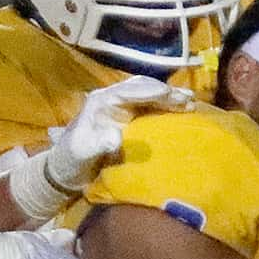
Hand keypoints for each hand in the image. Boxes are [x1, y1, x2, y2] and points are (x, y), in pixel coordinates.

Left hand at [42, 76, 191, 193]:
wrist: (68, 170)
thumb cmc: (72, 159)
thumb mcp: (82, 152)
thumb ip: (98, 143)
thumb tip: (116, 137)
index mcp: (101, 101)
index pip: (128, 91)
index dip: (149, 91)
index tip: (168, 93)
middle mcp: (113, 99)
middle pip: (142, 88)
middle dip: (164, 92)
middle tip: (186, 98)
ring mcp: (122, 109)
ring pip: (149, 95)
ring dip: (169, 97)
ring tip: (190, 101)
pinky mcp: (129, 119)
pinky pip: (151, 108)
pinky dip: (166, 107)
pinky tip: (182, 110)